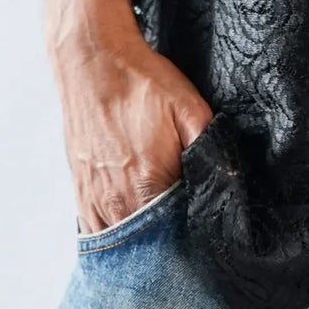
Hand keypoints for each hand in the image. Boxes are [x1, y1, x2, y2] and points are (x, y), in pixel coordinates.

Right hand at [52, 26, 212, 233]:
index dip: (196, 236)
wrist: (92, 62)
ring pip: (123, 245)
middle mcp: (118, 199)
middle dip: (171, 246)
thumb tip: (228, 181)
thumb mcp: (189, 107)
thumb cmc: (142, 83)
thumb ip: (210, 147)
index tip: (206, 232)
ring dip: (143, 246)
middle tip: (188, 243)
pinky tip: (131, 236)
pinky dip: (116, 239)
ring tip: (162, 242)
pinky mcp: (80, 192)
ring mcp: (95, 198)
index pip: (179, 233)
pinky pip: (97, 233)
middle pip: (151, 244)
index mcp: (149, 182)